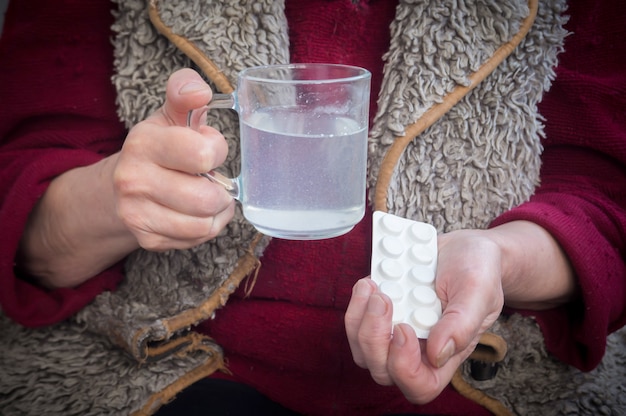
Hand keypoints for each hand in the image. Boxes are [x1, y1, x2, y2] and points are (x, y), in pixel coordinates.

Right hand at [113, 68, 234, 250]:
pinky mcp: (148, 239)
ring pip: (205, 224)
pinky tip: (197, 213)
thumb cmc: (160, 147)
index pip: (201, 154)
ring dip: (218, 211)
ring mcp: (137, 214)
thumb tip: (199, 91)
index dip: (215, 151)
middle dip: (220, 189)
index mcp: (143, 143)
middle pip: (206, 198)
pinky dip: (208, 227)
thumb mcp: (170, 115)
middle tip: (212, 179)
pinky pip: (198, 239)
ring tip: (208, 196)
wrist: (123, 186)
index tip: (208, 149)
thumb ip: (185, 93)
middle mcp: (134, 181)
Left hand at [345, 228, 504, 403]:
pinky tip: (369, 283)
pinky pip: (356, 322)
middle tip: (384, 299)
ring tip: (372, 288)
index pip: (420, 386)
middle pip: (382, 370)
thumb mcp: (478, 291)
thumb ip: (462, 324)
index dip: (404, 367)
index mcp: (446, 354)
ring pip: (362, 350)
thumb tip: (437, 354)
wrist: (464, 248)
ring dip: (359, 321)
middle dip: (374, 338)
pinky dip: (357, 304)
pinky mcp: (380, 313)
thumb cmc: (478, 272)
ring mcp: (395, 332)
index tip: (406, 328)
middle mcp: (418, 349)